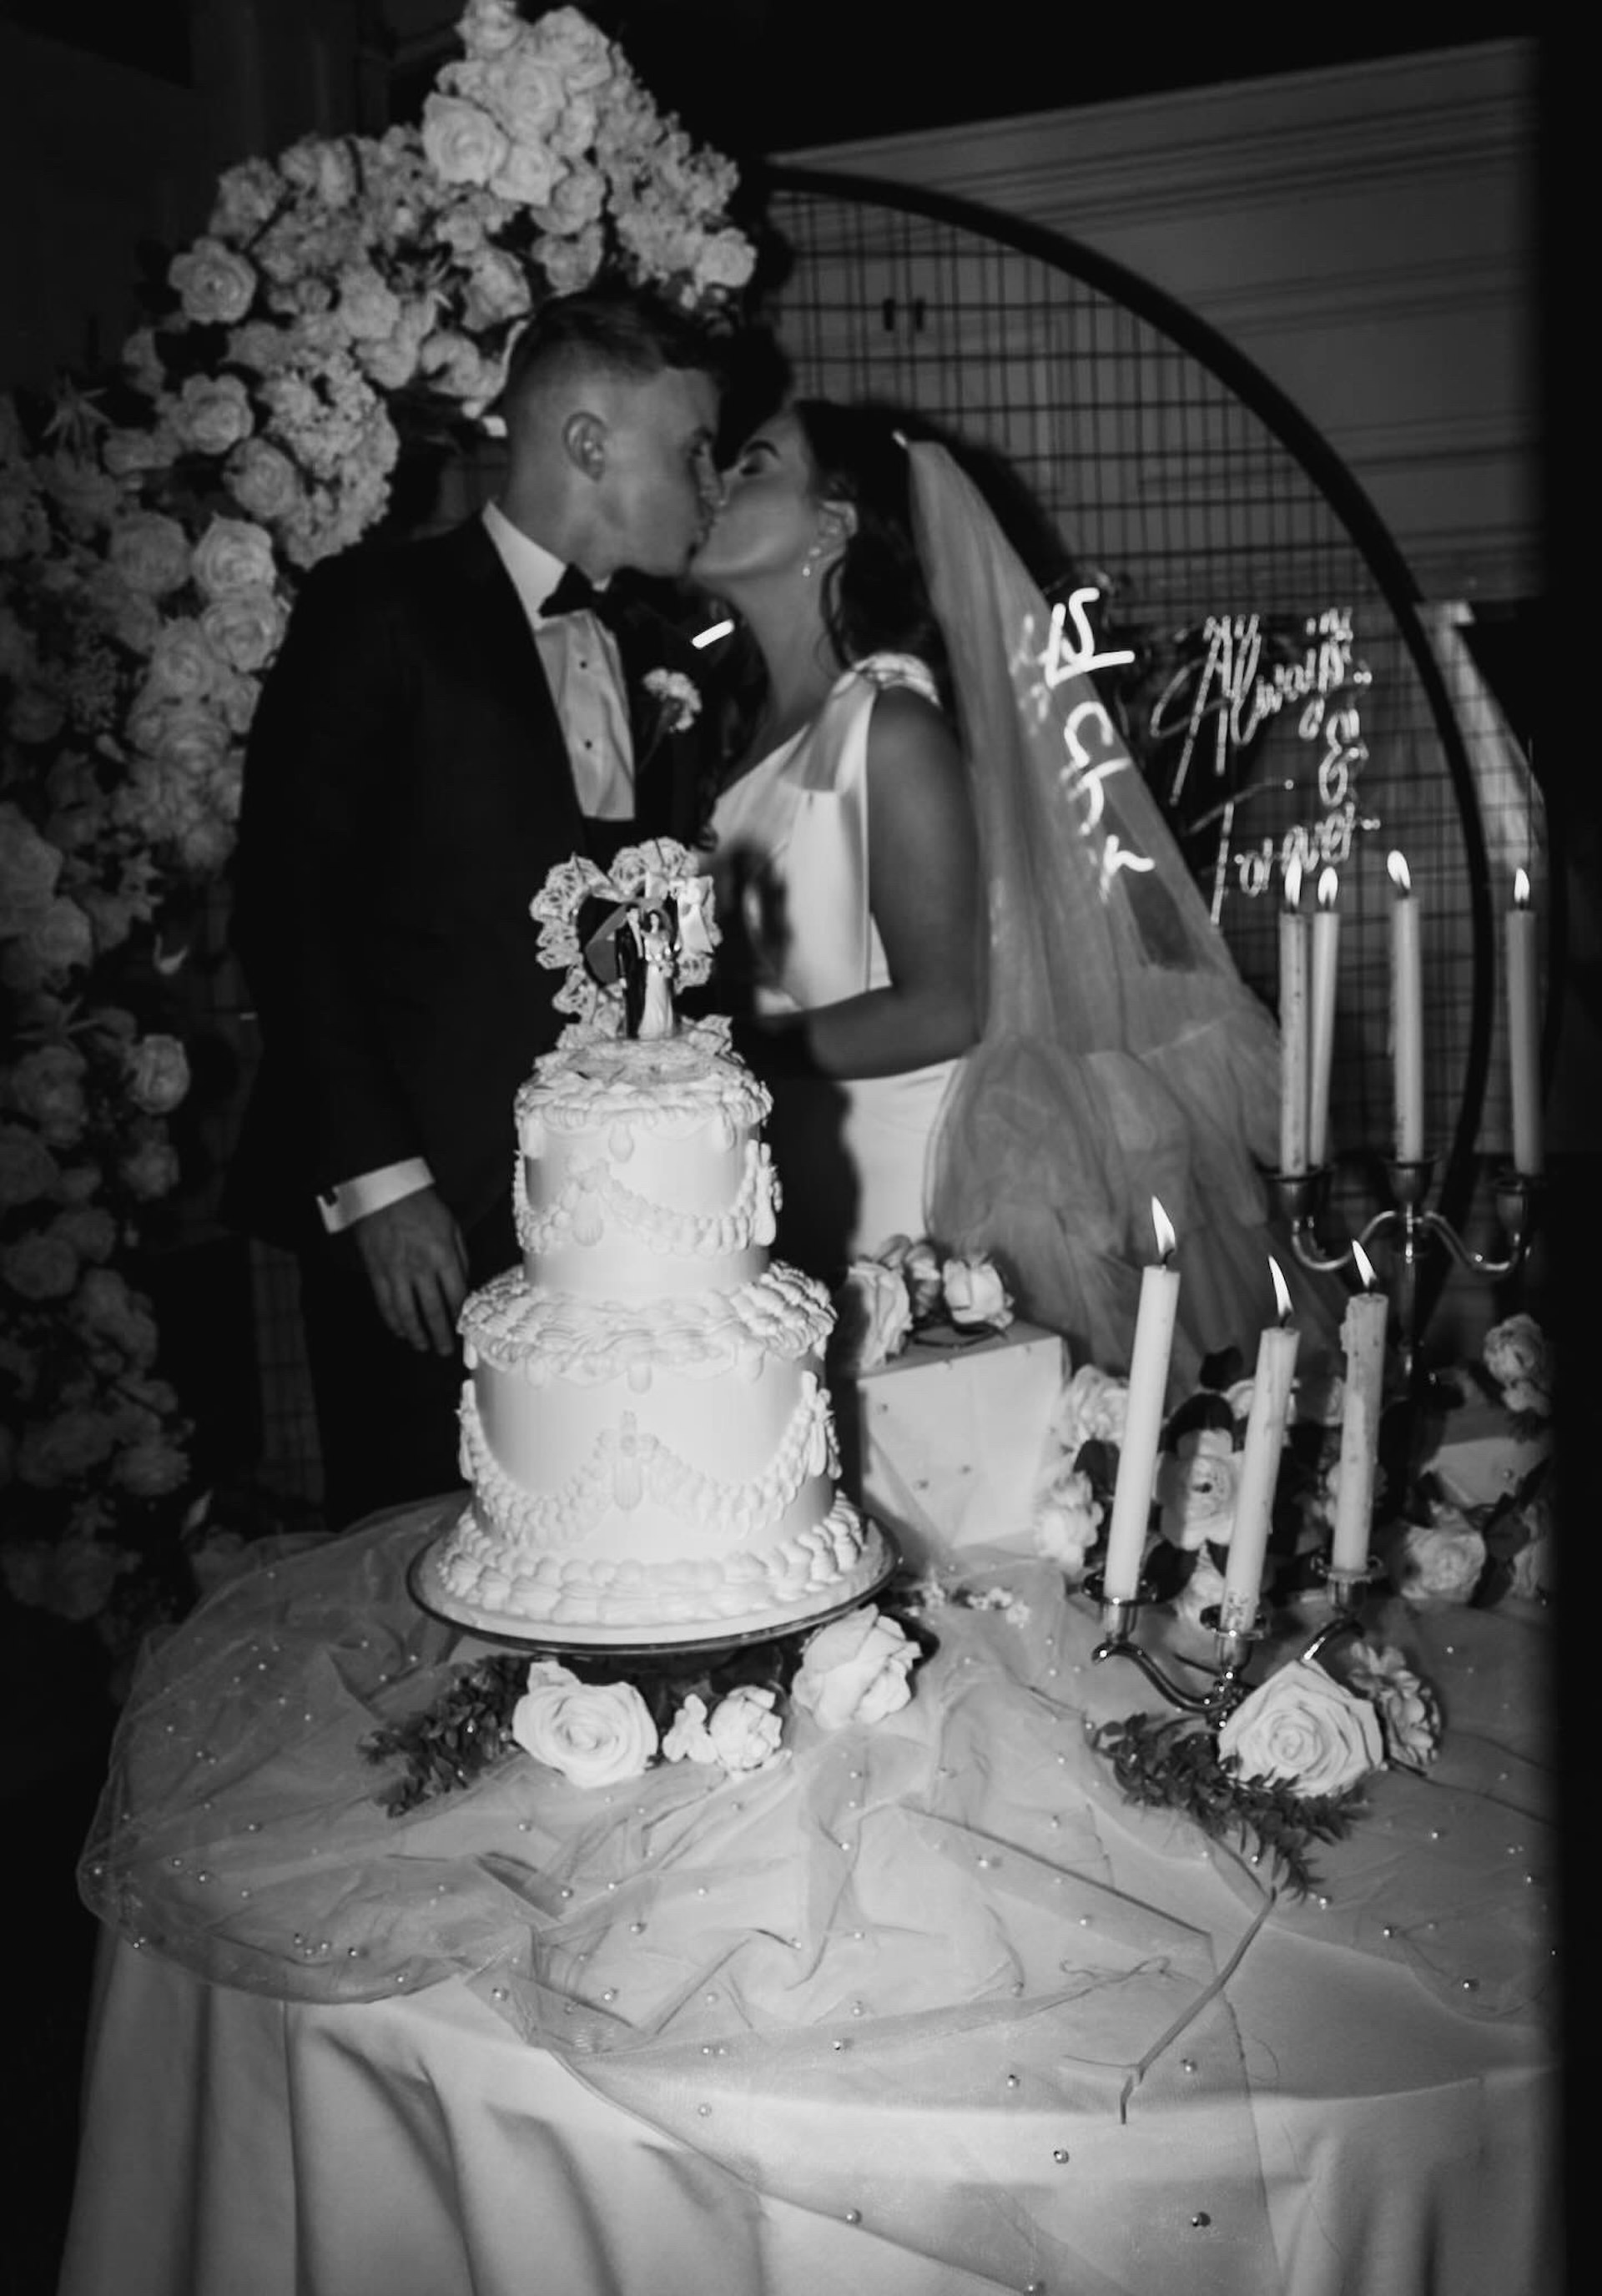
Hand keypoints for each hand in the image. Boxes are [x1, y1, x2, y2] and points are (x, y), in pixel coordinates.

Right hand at [351, 1188, 467, 1354]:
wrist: (385, 1190)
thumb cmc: (422, 1204)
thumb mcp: (452, 1225)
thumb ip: (460, 1256)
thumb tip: (464, 1284)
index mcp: (443, 1255)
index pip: (456, 1295)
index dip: (460, 1315)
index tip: (463, 1327)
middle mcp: (421, 1267)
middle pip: (432, 1310)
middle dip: (440, 1334)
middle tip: (444, 1350)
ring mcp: (396, 1271)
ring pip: (406, 1312)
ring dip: (415, 1333)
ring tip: (422, 1345)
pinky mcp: (376, 1271)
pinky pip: (384, 1302)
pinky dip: (392, 1320)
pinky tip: (399, 1330)